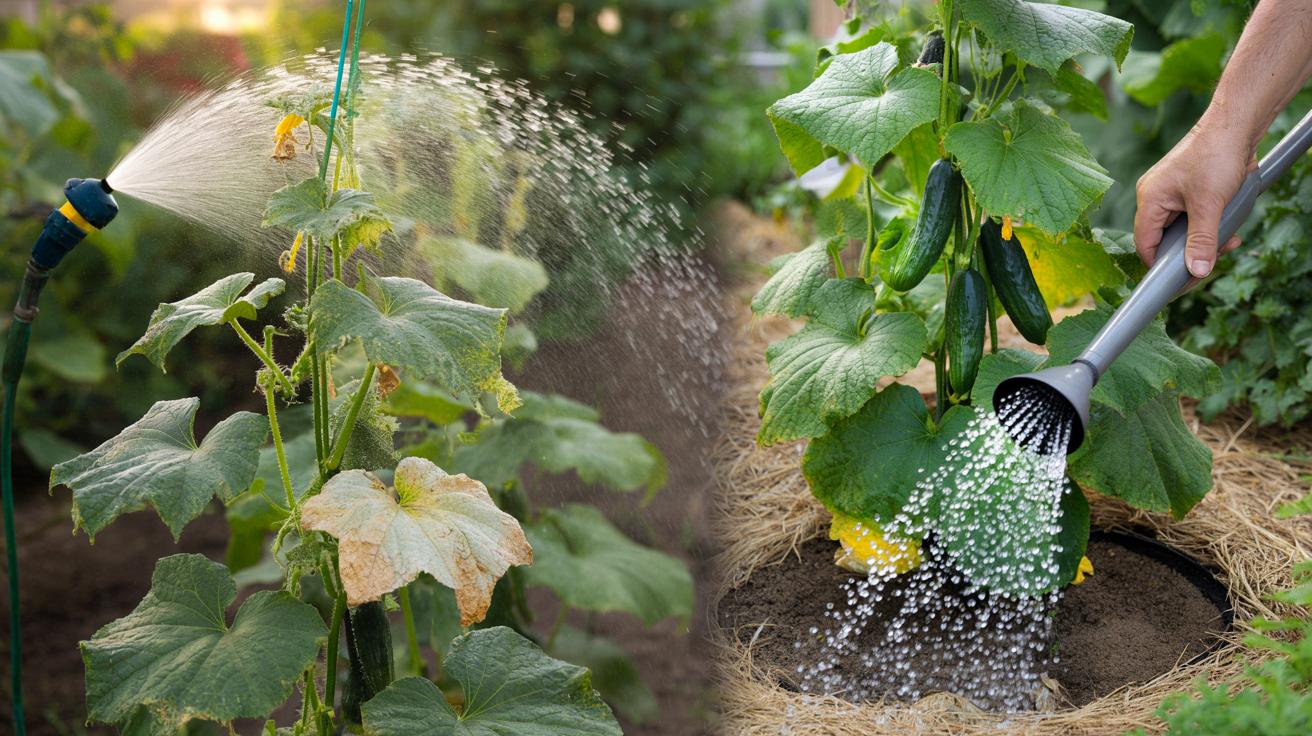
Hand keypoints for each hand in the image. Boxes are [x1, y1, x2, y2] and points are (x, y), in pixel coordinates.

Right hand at [1133, 118, 1251, 279]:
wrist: (1235, 124)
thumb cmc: (1216, 156)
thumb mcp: (1210, 205)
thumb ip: (1201, 241)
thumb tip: (1196, 272)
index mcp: (1149, 200)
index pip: (1145, 245)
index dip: (1160, 266)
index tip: (1182, 280)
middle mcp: (1154, 197)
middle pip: (1165, 239)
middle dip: (1191, 252)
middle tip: (1214, 258)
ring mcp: (1170, 192)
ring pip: (1182, 229)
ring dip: (1205, 238)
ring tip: (1228, 240)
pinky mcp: (1187, 188)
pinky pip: (1193, 216)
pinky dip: (1209, 224)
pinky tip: (1228, 224)